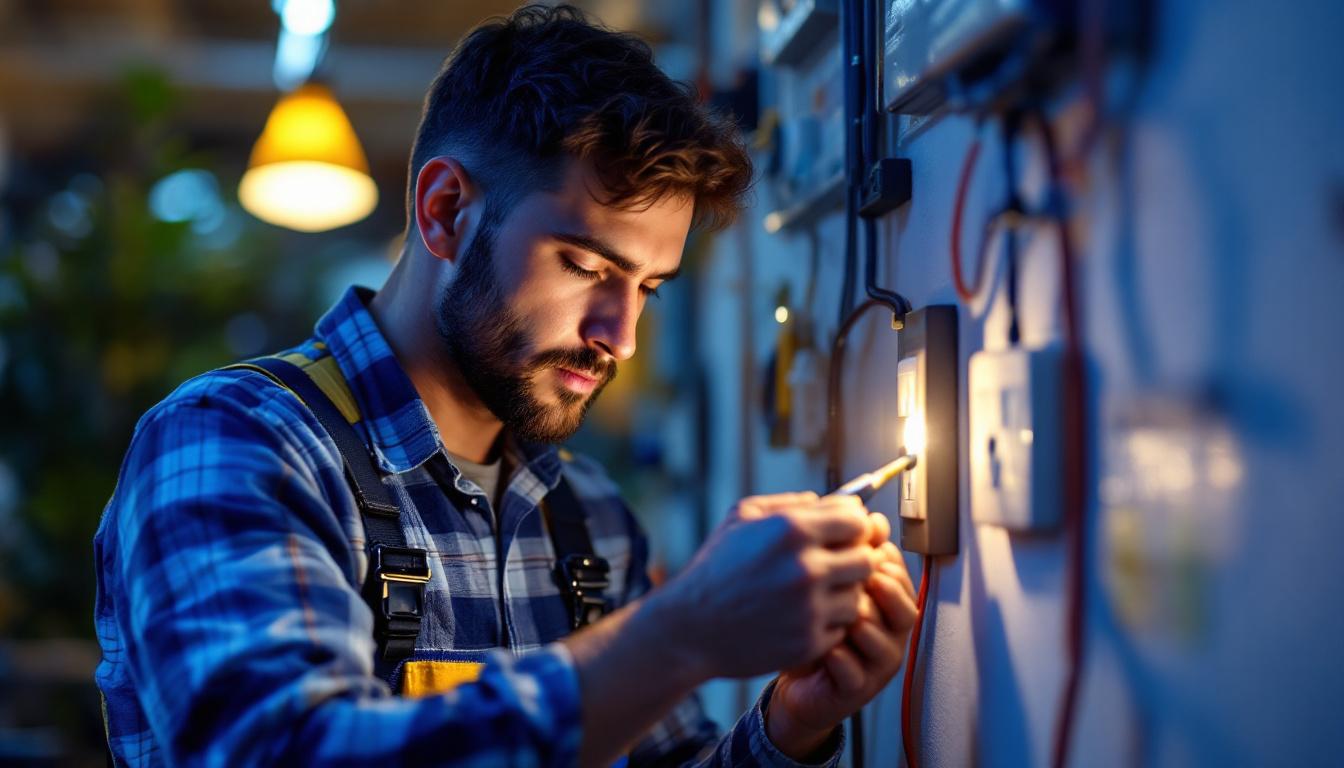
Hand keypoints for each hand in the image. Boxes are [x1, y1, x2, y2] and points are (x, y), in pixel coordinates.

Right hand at [649, 492, 875, 680]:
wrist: (690, 627)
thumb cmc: (715, 568)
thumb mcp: (741, 517)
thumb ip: (787, 503)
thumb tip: (826, 500)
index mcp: (792, 529)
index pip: (857, 520)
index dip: (853, 526)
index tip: (843, 534)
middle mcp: (806, 567)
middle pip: (867, 558)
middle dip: (853, 559)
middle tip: (833, 565)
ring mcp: (809, 608)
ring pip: (858, 595)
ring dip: (842, 594)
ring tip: (814, 593)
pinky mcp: (808, 641)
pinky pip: (842, 627)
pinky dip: (828, 623)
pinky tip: (802, 616)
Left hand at [766, 512, 917, 759]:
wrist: (792, 674)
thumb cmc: (810, 623)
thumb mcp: (823, 580)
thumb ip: (840, 550)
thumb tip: (855, 512)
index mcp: (883, 601)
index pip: (897, 573)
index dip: (881, 560)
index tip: (859, 548)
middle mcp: (887, 632)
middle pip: (903, 606)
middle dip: (881, 590)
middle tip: (859, 579)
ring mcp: (875, 663)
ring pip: (884, 640)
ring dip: (863, 623)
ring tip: (844, 614)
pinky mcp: (855, 689)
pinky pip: (855, 673)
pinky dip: (840, 657)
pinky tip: (826, 647)